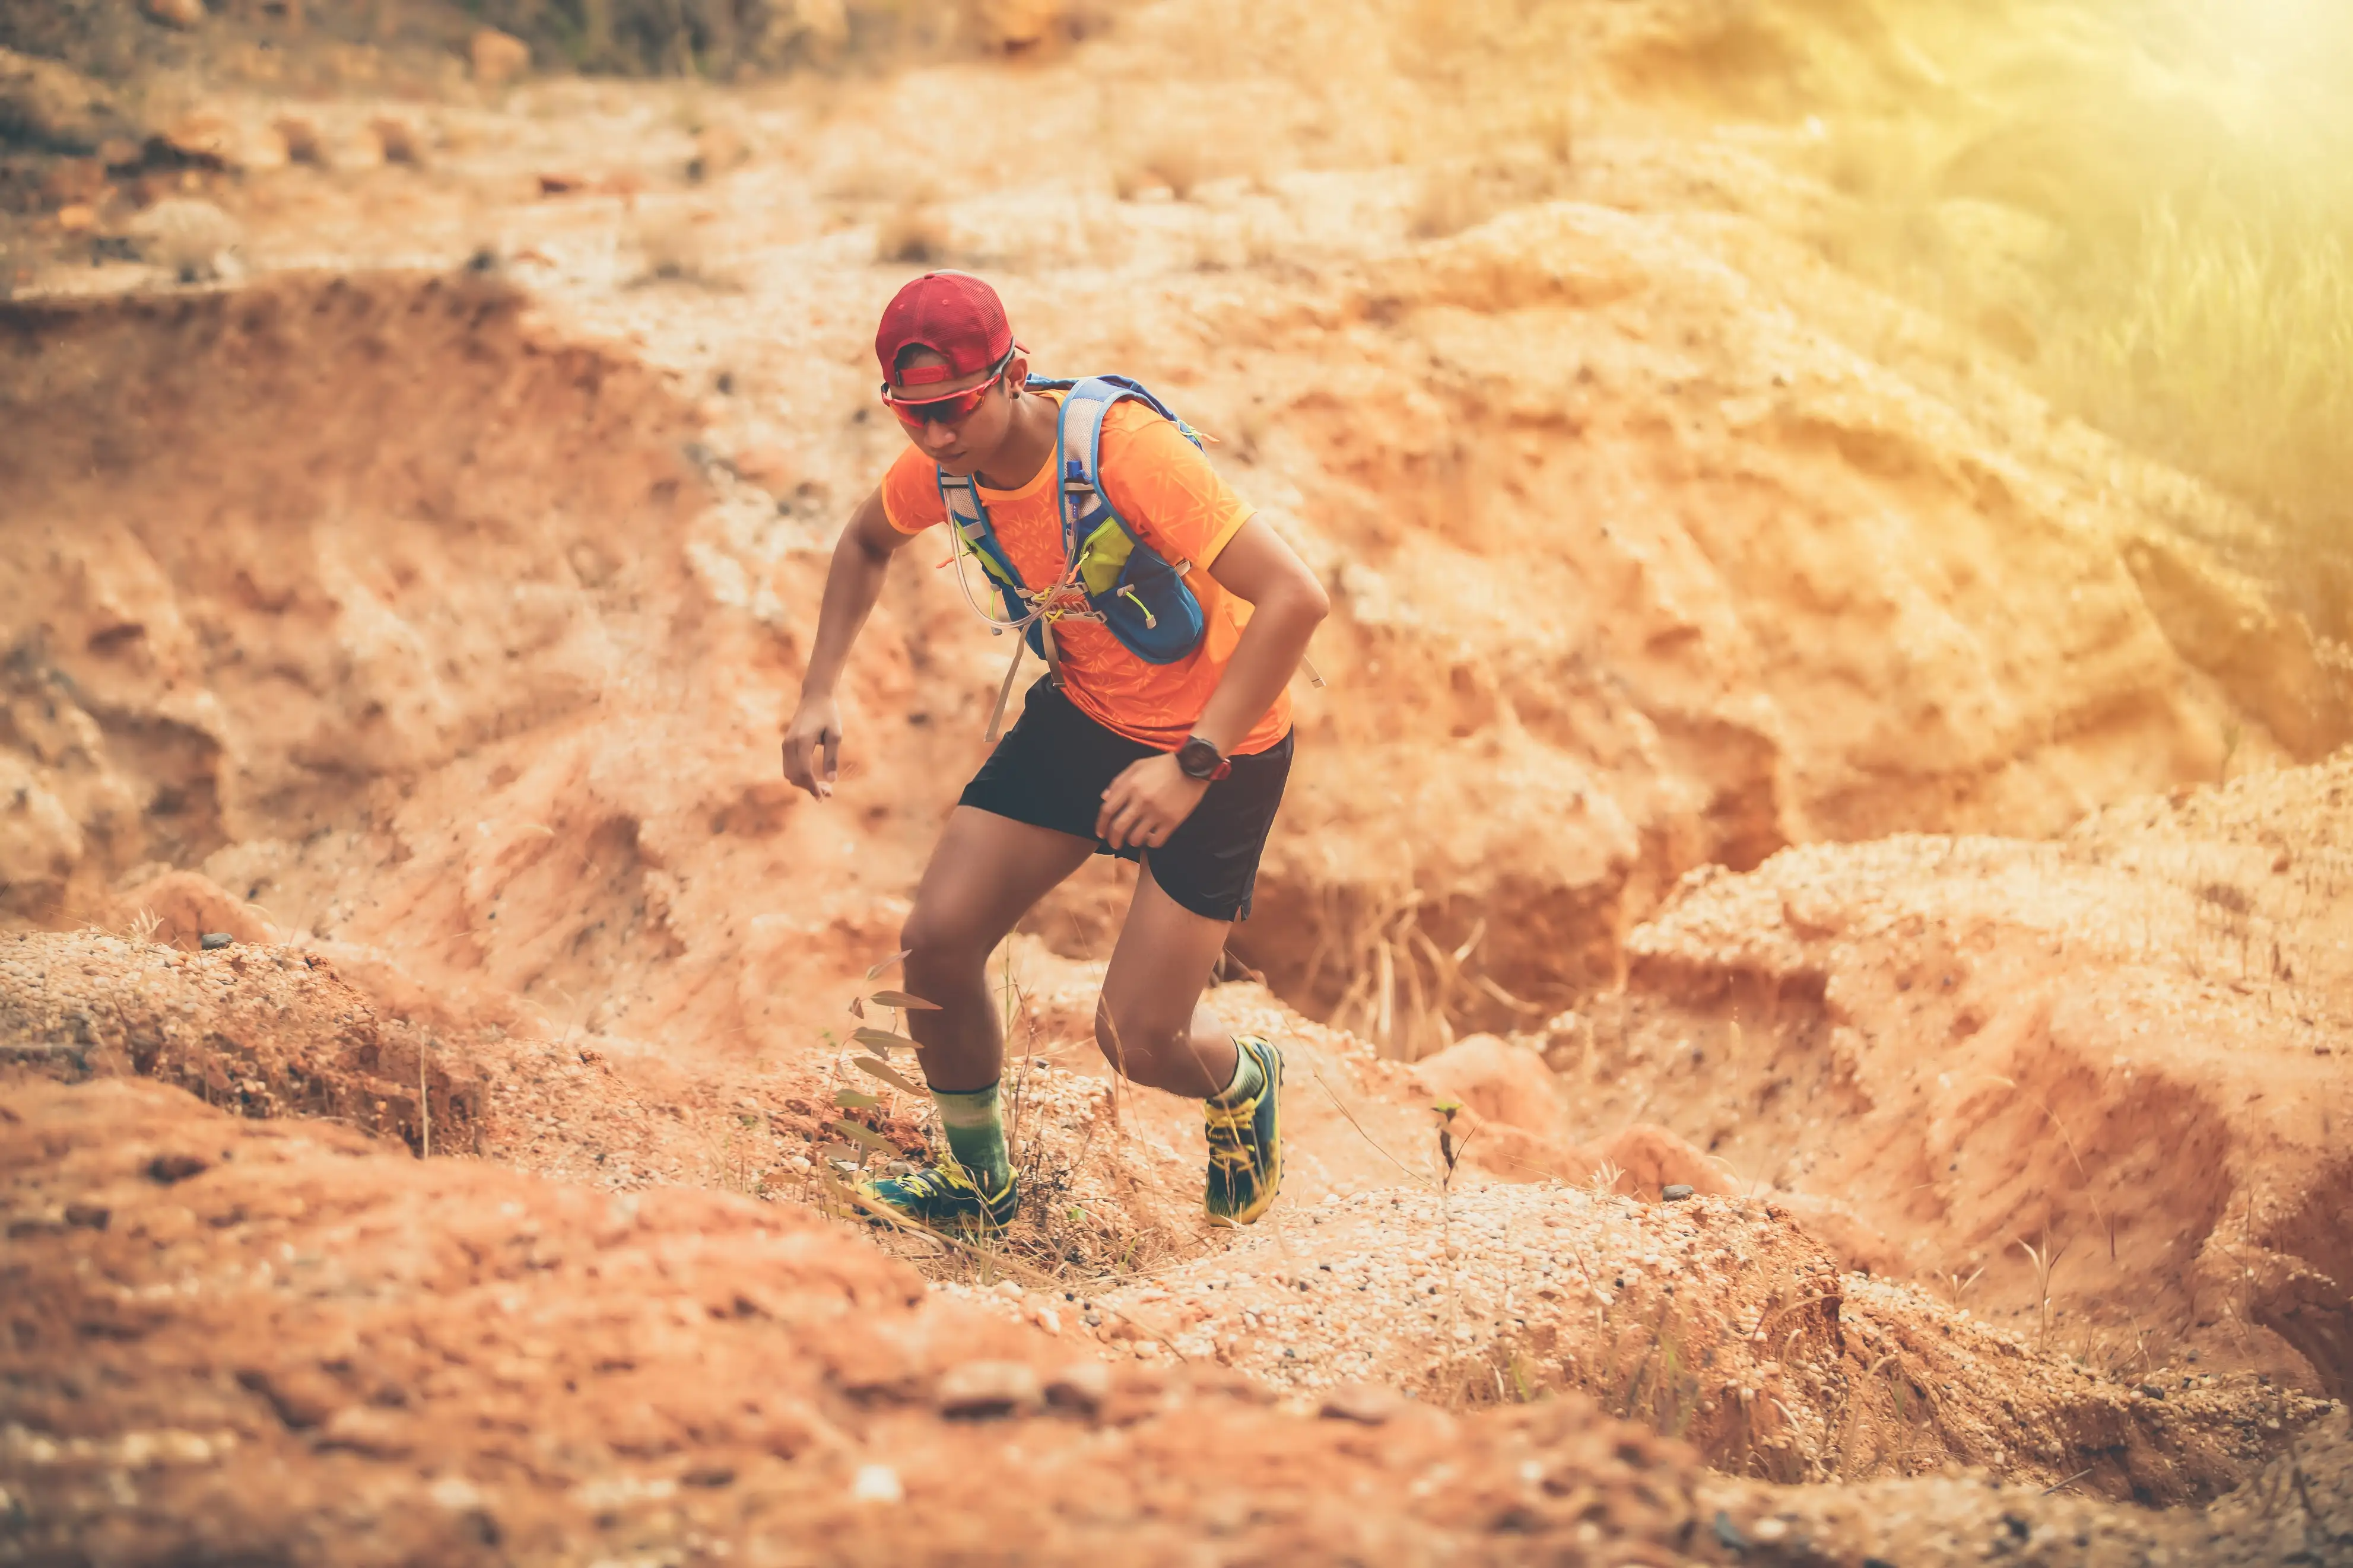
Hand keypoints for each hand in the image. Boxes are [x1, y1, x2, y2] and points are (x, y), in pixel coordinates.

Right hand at [781, 694, 841, 799]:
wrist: (815, 697)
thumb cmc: (828, 714)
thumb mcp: (835, 735)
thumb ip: (832, 758)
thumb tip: (831, 780)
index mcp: (802, 741)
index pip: (804, 771)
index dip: (813, 787)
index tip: (823, 797)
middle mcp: (790, 744)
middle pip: (795, 776)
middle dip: (810, 788)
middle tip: (829, 793)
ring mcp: (786, 744)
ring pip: (790, 774)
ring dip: (804, 784)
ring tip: (824, 788)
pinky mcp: (786, 745)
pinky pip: (789, 767)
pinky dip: (800, 776)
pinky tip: (814, 779)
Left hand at [1095, 753, 1209, 850]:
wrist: (1193, 766)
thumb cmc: (1163, 765)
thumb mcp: (1137, 766)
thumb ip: (1119, 781)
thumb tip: (1104, 799)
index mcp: (1130, 786)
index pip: (1107, 810)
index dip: (1101, 824)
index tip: (1100, 833)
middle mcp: (1141, 801)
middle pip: (1119, 828)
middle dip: (1113, 839)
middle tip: (1114, 844)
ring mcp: (1157, 812)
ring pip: (1136, 837)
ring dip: (1132, 841)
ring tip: (1135, 838)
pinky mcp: (1172, 821)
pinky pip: (1155, 841)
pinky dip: (1150, 843)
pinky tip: (1151, 838)